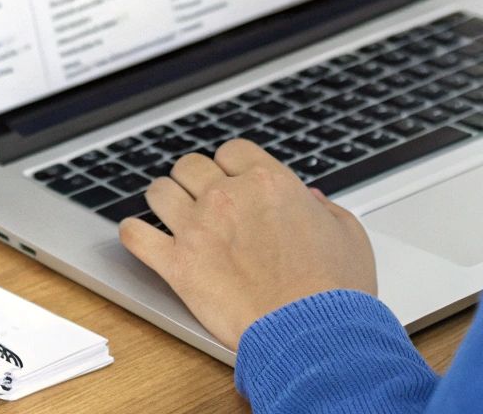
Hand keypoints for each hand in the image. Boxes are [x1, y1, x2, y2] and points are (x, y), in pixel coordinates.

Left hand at [119, 138, 377, 350]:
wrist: (312, 333)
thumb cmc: (334, 291)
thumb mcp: (348, 235)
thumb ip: (327, 210)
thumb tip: (312, 202)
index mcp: (269, 182)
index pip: (232, 151)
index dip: (230, 165)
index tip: (232, 179)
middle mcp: (229, 197)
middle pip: (190, 165)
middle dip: (194, 179)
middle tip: (200, 197)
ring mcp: (198, 228)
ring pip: (159, 191)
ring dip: (163, 199)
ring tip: (169, 212)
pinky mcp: (178, 265)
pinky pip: (135, 236)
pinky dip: (134, 234)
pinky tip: (140, 237)